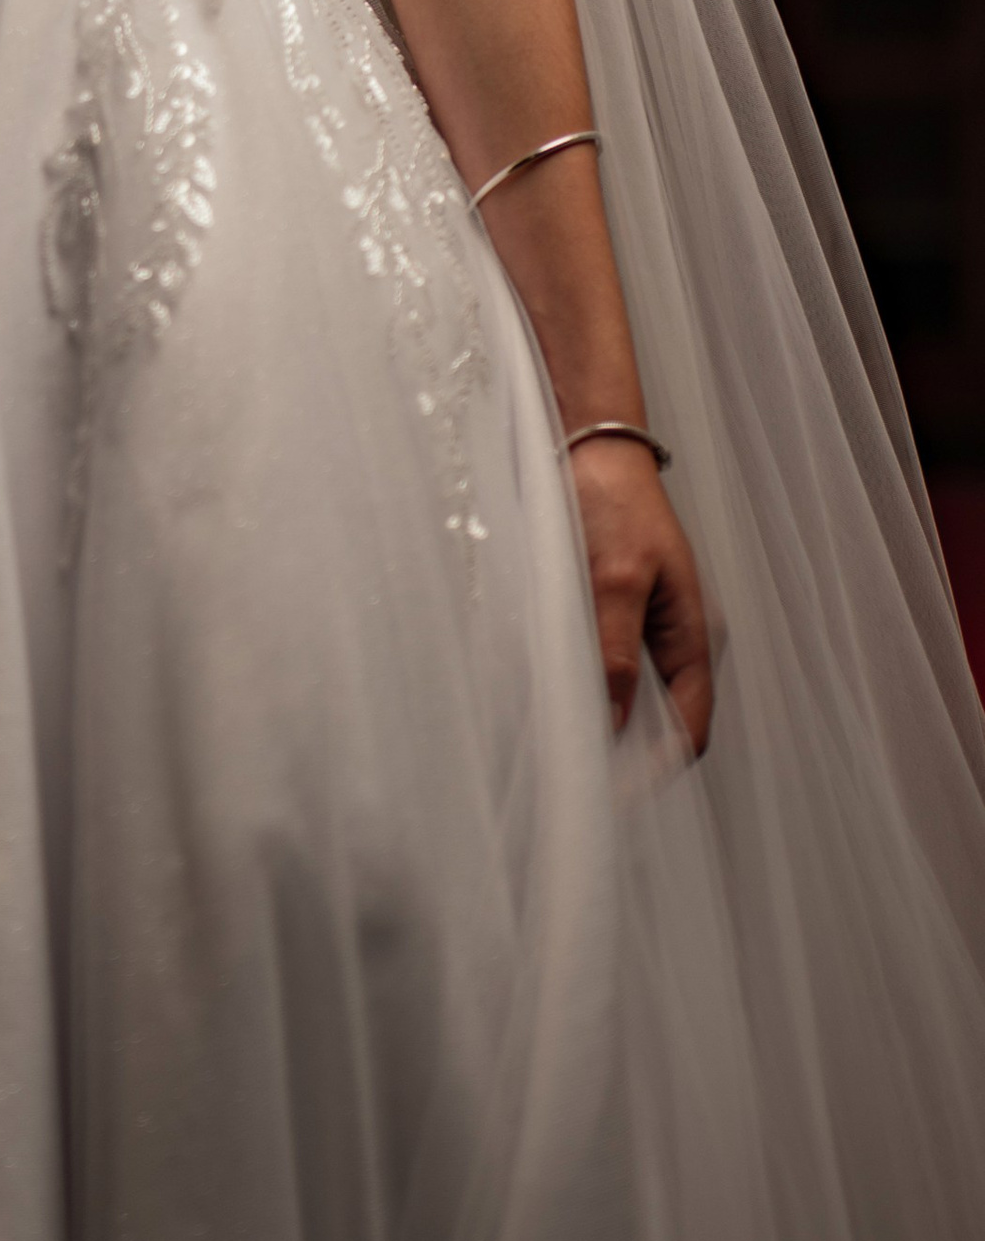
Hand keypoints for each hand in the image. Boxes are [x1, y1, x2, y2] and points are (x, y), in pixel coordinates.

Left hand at [569, 437, 713, 755]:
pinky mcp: (611, 614)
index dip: (656, 767)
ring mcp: (642, 627)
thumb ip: (612, 651)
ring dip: (601, 723)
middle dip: (625, 754)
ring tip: (558, 747)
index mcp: (690, 636)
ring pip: (630, 697)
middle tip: (576, 779)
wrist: (590, 447)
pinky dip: (582, 689)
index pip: (690, 727)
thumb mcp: (613, 579)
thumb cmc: (611, 503)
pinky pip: (603, 667)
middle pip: (661, 720)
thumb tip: (611, 723)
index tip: (612, 793)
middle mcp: (671, 639)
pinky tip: (550, 699)